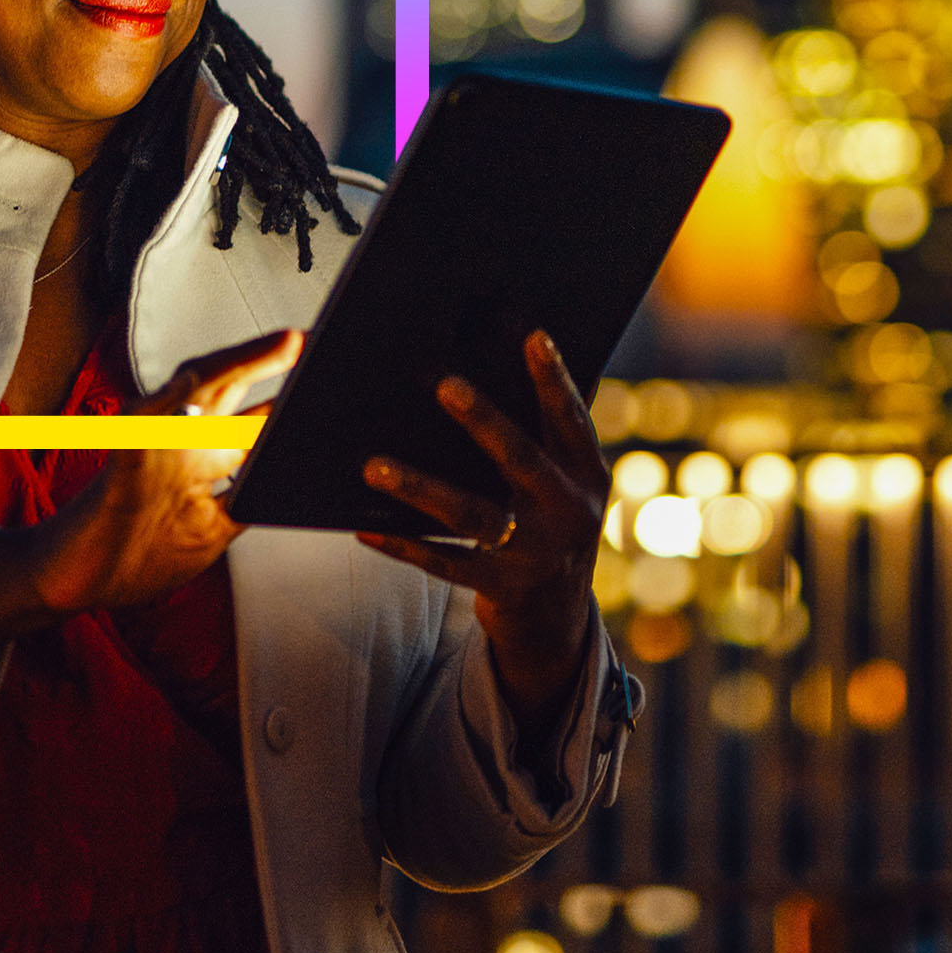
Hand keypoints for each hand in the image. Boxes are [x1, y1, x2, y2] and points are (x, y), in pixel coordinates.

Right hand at [0, 330, 299, 650]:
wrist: (70, 580)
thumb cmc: (132, 554)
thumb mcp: (210, 530)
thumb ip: (244, 499)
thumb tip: (290, 482)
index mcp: (201, 460)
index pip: (251, 416)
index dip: (288, 392)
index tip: (323, 369)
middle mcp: (180, 445)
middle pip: (231, 389)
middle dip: (271, 361)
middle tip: (312, 337)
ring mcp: (150, 452)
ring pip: (195, 392)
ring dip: (238, 363)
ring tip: (281, 344)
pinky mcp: (121, 470)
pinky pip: (140, 432)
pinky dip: (163, 406)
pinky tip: (186, 386)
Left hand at [355, 330, 613, 727]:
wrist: (558, 617)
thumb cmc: (546, 521)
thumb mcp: (562, 482)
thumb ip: (541, 436)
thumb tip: (493, 363)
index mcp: (586, 474)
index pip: (571, 419)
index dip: (554, 379)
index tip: (534, 335)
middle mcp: (569, 512)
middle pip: (520, 459)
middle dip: (484, 421)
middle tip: (443, 384)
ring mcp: (536, 553)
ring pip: (471, 516)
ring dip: (420, 488)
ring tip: (372, 465)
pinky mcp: (502, 588)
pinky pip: (445, 564)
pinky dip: (403, 546)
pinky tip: (364, 527)